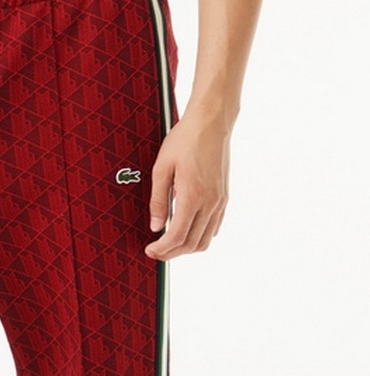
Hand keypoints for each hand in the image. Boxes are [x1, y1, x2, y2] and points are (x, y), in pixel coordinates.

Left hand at [144, 109, 231, 261]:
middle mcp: (210, 203)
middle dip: (171, 253)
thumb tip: (155, 226)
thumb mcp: (161, 168)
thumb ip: (158, 200)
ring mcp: (220, 201)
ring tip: (170, 244)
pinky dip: (200, 236)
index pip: (177, 237)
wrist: (212, 121)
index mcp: (192, 196)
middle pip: (191, 244)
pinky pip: (214, 228)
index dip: (162, 249)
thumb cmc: (186, 139)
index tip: (150, 250)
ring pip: (205, 240)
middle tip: (156, 251)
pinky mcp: (224, 198)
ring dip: (186, 248)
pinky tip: (188, 230)